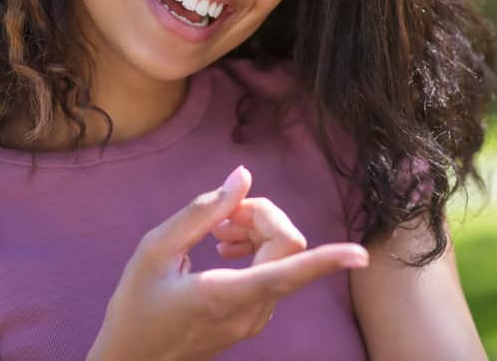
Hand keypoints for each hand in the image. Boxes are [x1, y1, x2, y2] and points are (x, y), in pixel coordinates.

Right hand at [86, 165, 368, 360]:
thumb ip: (202, 211)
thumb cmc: (135, 307)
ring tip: (216, 232)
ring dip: (257, 232)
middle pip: (288, 246)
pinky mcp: (252, 320)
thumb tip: (242, 177)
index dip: (329, 260)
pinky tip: (221, 249)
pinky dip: (254, 251)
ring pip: (282, 259)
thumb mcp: (156, 250)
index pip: (291, 272)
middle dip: (262, 217)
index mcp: (228, 295)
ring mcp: (255, 319)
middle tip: (220, 216)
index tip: (361, 255)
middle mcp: (252, 311)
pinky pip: (272, 274)